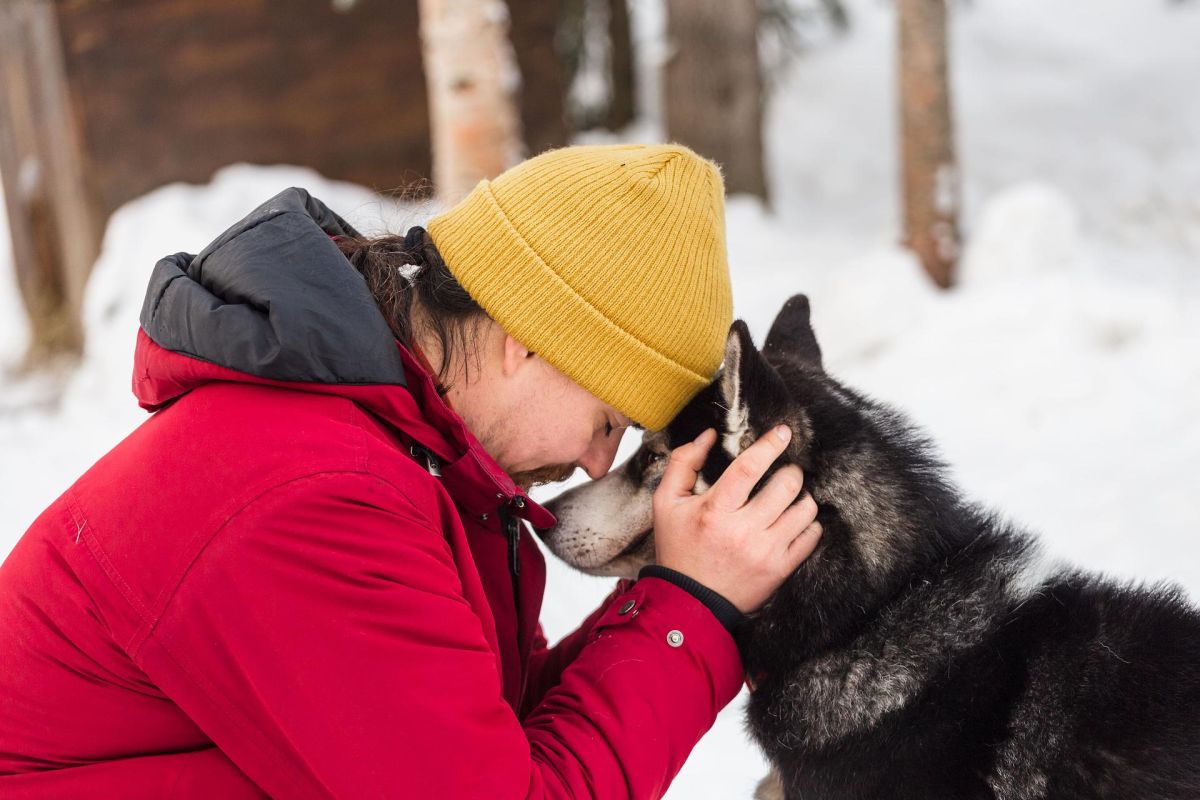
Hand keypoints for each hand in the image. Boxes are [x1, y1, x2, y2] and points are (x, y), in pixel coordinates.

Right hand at [652, 426, 821, 612]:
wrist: (689, 601)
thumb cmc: (679, 548)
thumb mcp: (666, 503)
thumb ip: (684, 463)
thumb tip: (708, 435)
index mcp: (714, 510)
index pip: (750, 468)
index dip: (770, 445)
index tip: (783, 432)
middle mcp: (743, 530)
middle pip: (786, 486)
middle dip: (791, 471)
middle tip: (785, 471)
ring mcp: (765, 551)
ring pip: (805, 510)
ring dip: (801, 496)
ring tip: (790, 497)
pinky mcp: (780, 570)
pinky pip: (811, 537)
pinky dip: (809, 523)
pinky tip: (795, 520)